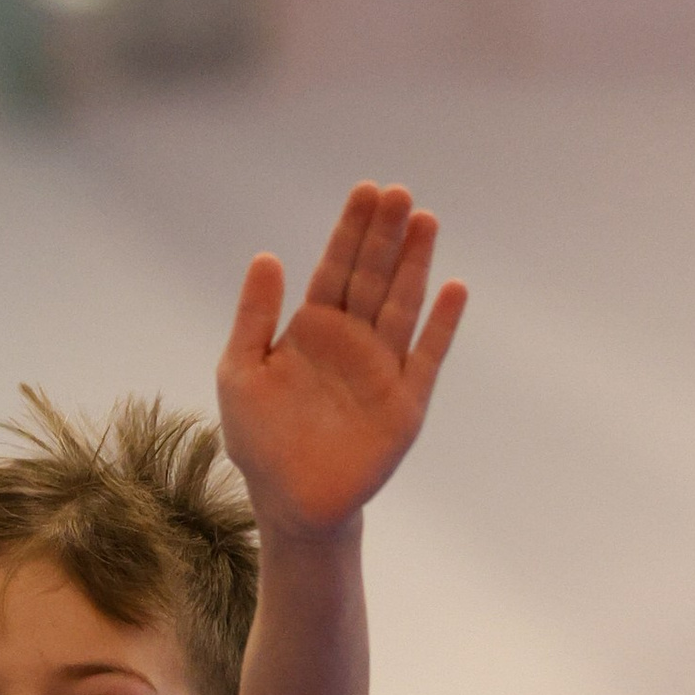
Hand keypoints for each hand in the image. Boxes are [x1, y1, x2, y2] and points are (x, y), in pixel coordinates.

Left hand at [216, 182, 465, 541]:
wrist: (290, 503)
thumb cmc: (260, 440)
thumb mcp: (241, 373)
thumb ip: (254, 318)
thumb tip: (267, 256)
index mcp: (313, 328)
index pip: (336, 268)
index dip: (351, 231)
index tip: (367, 191)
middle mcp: (352, 340)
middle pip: (373, 277)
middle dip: (385, 235)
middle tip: (399, 193)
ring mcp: (382, 369)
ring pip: (402, 305)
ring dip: (415, 265)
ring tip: (425, 221)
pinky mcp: (405, 402)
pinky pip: (427, 356)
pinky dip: (441, 325)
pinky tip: (453, 288)